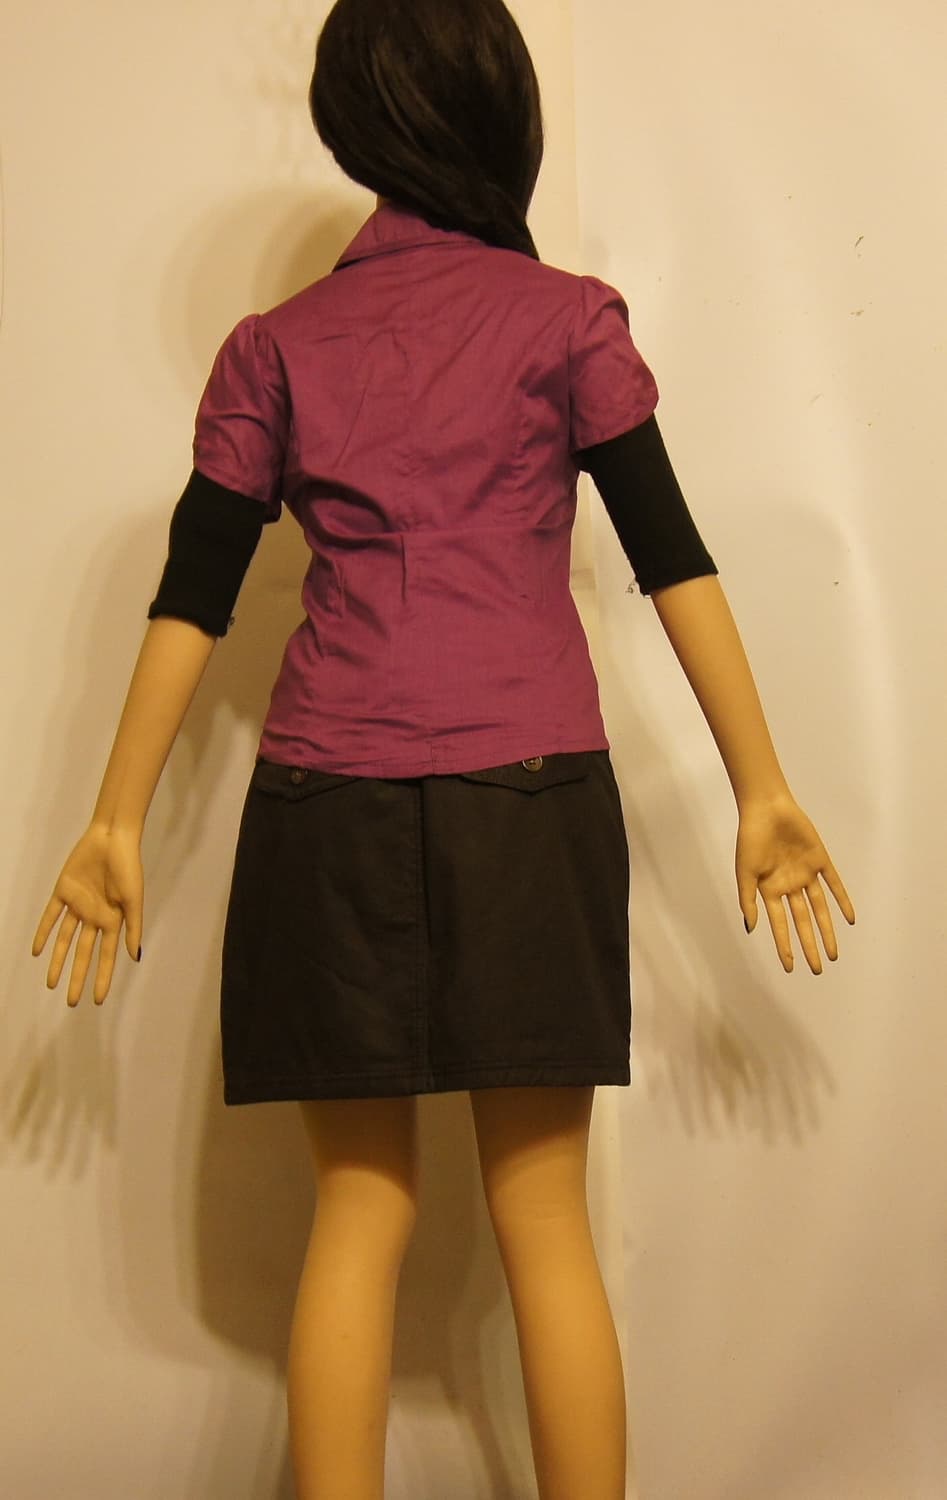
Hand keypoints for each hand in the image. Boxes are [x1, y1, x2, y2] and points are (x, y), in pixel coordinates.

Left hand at [31, 824, 143, 1005]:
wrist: (111, 839)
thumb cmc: (128, 869)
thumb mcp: (134, 900)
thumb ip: (132, 928)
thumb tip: (132, 957)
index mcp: (113, 921)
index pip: (106, 957)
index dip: (102, 978)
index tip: (97, 1000)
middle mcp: (94, 917)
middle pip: (83, 954)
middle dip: (77, 977)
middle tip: (71, 1002)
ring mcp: (78, 905)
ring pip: (65, 940)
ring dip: (58, 961)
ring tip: (51, 984)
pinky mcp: (63, 892)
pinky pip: (51, 917)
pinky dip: (44, 933)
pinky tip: (37, 951)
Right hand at [735, 794, 854, 973]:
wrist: (767, 810)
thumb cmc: (751, 839)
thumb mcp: (744, 873)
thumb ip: (748, 900)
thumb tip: (752, 928)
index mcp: (770, 891)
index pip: (780, 926)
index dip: (785, 947)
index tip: (790, 968)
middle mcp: (789, 886)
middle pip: (803, 922)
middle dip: (809, 946)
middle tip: (819, 968)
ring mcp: (806, 874)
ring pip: (819, 909)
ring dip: (827, 930)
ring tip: (833, 953)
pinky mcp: (820, 860)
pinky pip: (834, 884)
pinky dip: (842, 901)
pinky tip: (849, 919)